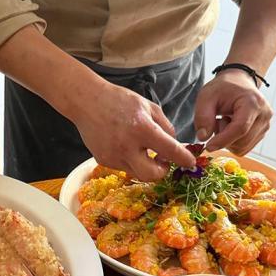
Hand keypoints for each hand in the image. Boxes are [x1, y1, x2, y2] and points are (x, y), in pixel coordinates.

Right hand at [70, 81, 195, 180]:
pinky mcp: (103, 160)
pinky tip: (124, 144)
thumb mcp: (148, 106)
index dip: (184, 159)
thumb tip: (174, 145)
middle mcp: (127, 146)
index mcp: (142, 128)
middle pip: (152, 175)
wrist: (86, 101)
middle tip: (162, 160)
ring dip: (144, 164)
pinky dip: (129, 159)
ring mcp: (113, 155)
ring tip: (141, 149)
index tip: (189, 162)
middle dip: (161, 171)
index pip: (171, 151)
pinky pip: (123, 166)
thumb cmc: (118, 100)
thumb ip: (165, 126)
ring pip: (137, 173)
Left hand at [194, 69, 272, 155]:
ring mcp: (265, 125)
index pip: (240, 128)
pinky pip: (244, 147)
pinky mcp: (262, 132)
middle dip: (223, 137)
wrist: (238, 82)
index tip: (208, 147)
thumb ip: (202, 117)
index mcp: (253, 103)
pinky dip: (233, 142)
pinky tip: (231, 127)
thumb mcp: (206, 97)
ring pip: (242, 147)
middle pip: (241, 141)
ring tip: (224, 121)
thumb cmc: (222, 88)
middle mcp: (264, 115)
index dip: (223, 140)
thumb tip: (203, 138)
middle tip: (217, 121)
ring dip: (228, 140)